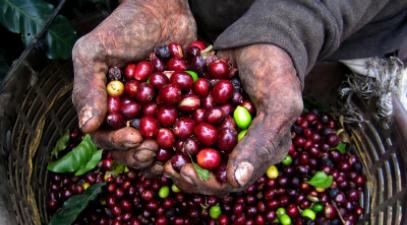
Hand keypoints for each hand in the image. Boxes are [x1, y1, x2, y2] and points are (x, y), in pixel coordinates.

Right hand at [72, 0, 195, 173]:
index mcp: (105, 105)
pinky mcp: (177, 108)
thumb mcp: (95, 51)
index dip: (118, 143)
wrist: (163, 10)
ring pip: (155, 147)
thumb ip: (87, 86)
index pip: (105, 136)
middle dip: (140, 155)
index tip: (135, 138)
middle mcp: (129, 113)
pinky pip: (180, 131)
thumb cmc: (125, 26)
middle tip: (153, 150)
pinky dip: (183, 143)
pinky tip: (190, 145)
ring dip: (161, 157)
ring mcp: (154, 112)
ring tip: (170, 155)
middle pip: (130, 148)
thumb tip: (87, 126)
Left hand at [164, 44, 302, 194]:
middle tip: (165, 164)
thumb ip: (260, 143)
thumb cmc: (275, 71)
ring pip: (192, 153)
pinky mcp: (203, 113)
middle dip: (185, 171)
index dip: (205, 182)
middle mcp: (237, 145)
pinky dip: (169, 128)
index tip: (183, 171)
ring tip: (157, 148)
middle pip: (207, 172)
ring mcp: (218, 129)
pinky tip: (156, 125)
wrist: (259, 37)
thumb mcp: (277, 105)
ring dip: (173, 154)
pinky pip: (184, 127)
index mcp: (259, 151)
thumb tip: (236, 182)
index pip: (231, 181)